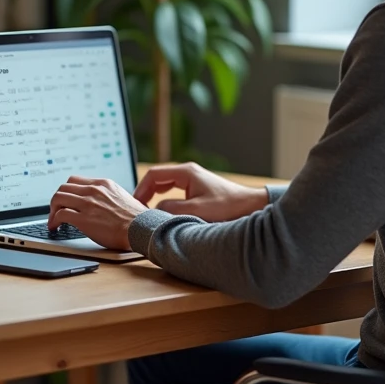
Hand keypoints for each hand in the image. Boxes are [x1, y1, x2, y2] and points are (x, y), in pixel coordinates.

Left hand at [48, 176, 146, 251]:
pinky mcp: (83, 219)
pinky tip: (55, 227)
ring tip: (53, 219)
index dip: (67, 191)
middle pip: (63, 187)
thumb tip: (102, 203)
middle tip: (56, 209)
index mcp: (103, 184)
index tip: (66, 200)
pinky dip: (54, 220)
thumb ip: (108, 196)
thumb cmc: (136, 219)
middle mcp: (94, 190)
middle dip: (57, 199)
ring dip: (52, 209)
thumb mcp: (122, 197)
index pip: (75, 180)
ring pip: (58, 198)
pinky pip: (60, 214)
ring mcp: (88, 203)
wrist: (141, 229)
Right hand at [134, 162, 268, 221]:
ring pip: (165, 184)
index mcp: (186, 172)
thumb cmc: (227, 207)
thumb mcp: (195, 211)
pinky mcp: (198, 188)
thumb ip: (171, 209)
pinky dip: (165, 198)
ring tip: (147, 210)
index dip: (140, 189)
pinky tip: (164, 211)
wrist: (250, 206)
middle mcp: (188, 172)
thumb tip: (154, 210)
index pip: (153, 175)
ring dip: (154, 195)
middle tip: (137, 208)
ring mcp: (194, 179)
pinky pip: (174, 190)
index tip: (134, 204)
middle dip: (145, 192)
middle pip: (157, 178)